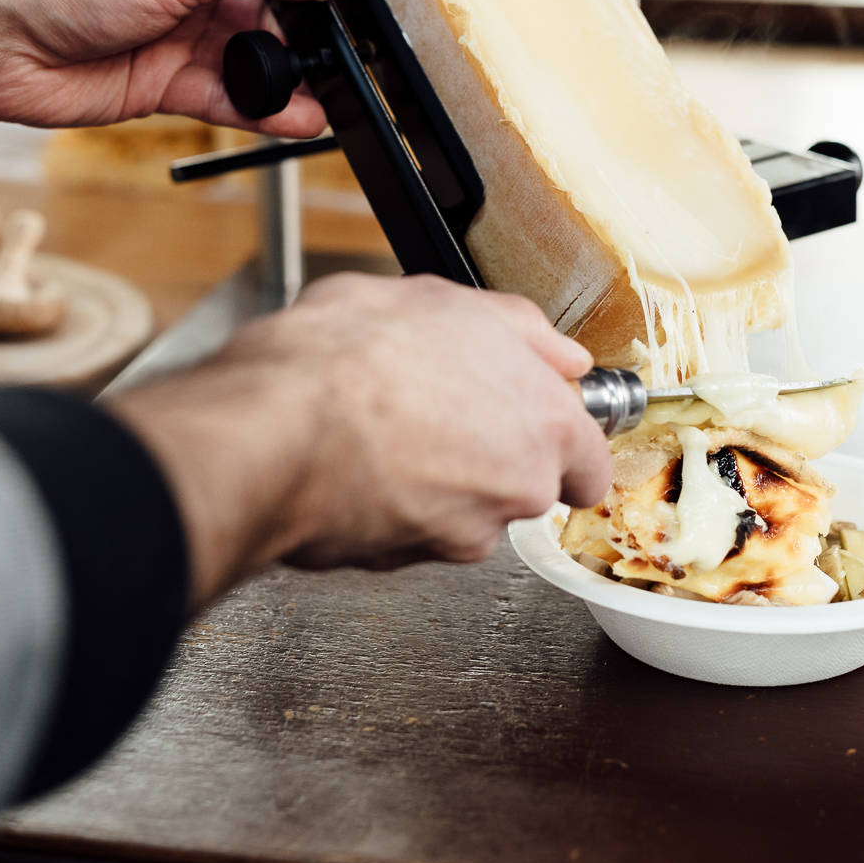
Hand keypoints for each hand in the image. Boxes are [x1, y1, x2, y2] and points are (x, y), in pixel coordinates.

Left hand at [0, 0, 343, 135]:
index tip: (342, 6)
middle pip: (262, 14)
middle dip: (300, 39)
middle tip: (342, 62)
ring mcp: (171, 37)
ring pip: (246, 62)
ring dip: (285, 82)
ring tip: (329, 99)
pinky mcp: (157, 87)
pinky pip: (223, 99)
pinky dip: (260, 111)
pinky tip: (296, 119)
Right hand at [104, 274, 612, 607]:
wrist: (273, 426)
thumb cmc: (354, 357)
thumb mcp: (442, 299)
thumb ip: (519, 330)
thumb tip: (559, 353)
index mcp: (545, 423)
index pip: (590, 465)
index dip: (560, 444)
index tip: (533, 426)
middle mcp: (515, 489)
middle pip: (522, 486)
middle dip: (486, 458)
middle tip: (433, 411)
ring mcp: (458, 533)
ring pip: (461, 513)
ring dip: (432, 482)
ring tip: (379, 431)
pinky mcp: (400, 563)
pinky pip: (404, 534)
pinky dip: (385, 506)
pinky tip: (351, 465)